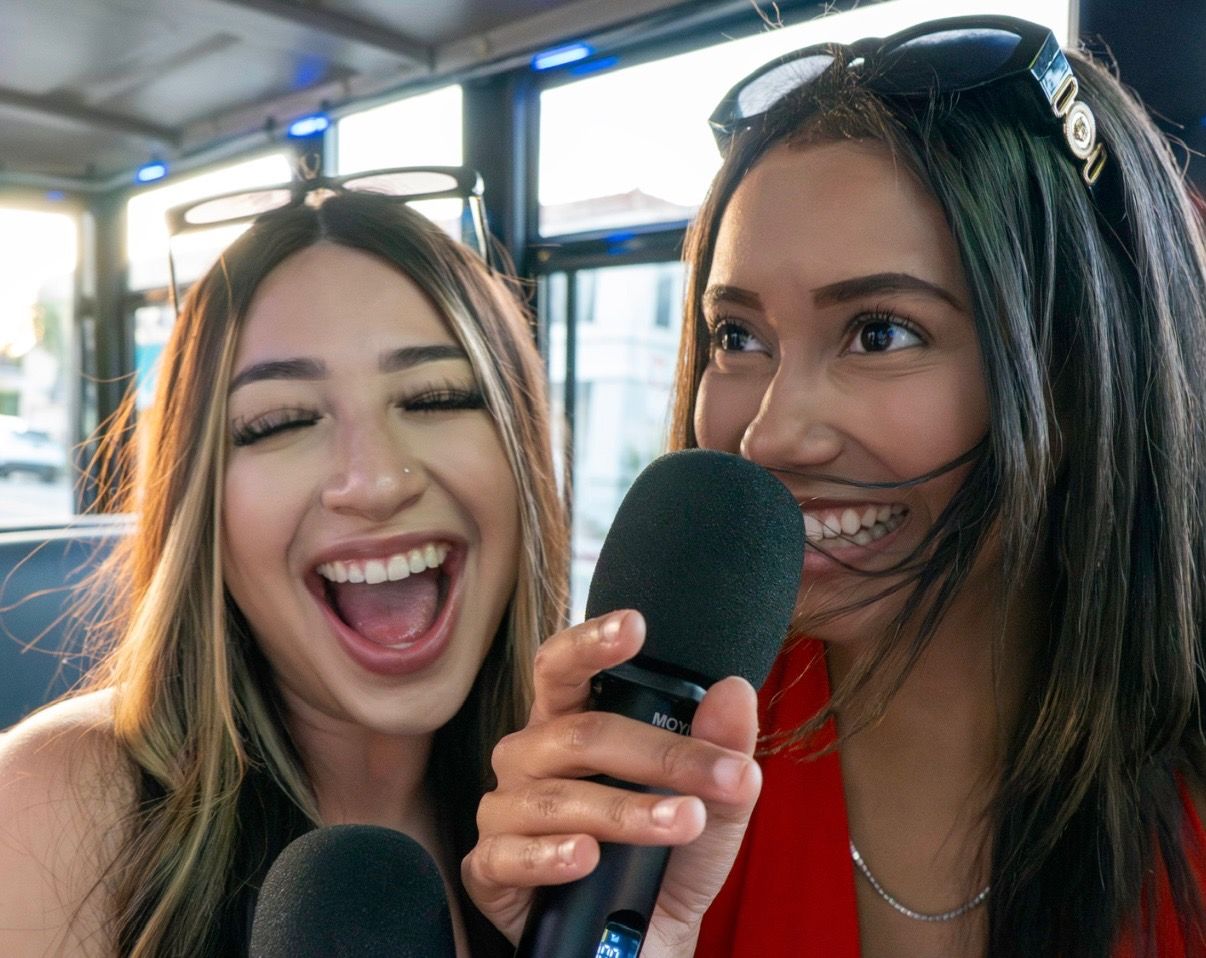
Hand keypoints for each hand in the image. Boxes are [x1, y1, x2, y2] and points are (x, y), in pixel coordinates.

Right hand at [461, 609, 760, 956]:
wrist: (648, 946)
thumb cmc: (668, 862)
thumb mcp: (714, 807)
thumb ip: (723, 750)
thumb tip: (736, 690)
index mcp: (570, 726)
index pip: (565, 669)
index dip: (591, 642)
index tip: (634, 624)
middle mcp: (528, 758)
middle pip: (579, 735)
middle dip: (658, 755)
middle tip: (721, 778)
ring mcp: (504, 812)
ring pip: (554, 797)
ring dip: (624, 811)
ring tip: (681, 824)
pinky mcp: (488, 869)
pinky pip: (508, 855)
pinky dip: (550, 855)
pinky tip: (586, 858)